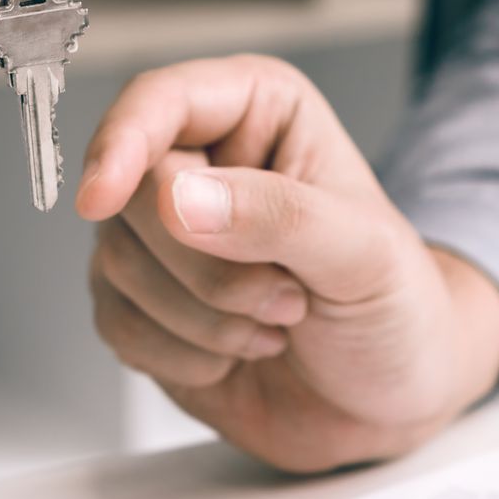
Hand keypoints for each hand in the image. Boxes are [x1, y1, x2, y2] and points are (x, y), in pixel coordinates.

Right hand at [74, 55, 498, 472]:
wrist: (392, 397)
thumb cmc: (397, 307)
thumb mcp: (365, 253)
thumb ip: (279, 216)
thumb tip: (181, 198)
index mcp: (258, 115)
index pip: (158, 101)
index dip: (122, 143)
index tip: (101, 195)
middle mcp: (201, 167)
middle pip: (130, 194)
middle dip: (207, 267)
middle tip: (286, 294)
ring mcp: (164, 241)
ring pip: (117, 266)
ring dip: (206, 319)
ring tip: (278, 321)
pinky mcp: (145, 307)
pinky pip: (118, 326)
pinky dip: (185, 356)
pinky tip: (242, 350)